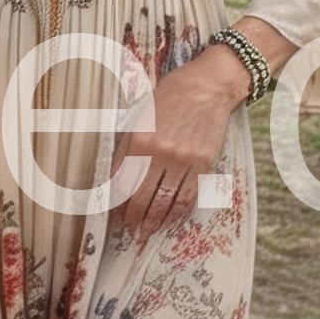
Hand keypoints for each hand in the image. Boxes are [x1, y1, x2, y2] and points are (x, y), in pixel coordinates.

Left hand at [112, 46, 249, 242]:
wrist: (207, 86)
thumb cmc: (169, 96)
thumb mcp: (139, 116)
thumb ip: (127, 147)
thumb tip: (115, 178)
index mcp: (139, 139)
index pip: (122, 182)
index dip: (116, 203)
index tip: (112, 214)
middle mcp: (160, 153)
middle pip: (142, 197)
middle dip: (133, 218)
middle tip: (128, 230)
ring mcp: (183, 160)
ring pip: (166, 202)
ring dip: (154, 221)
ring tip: (145, 232)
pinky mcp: (203, 164)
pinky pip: (189, 196)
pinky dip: (177, 212)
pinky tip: (169, 220)